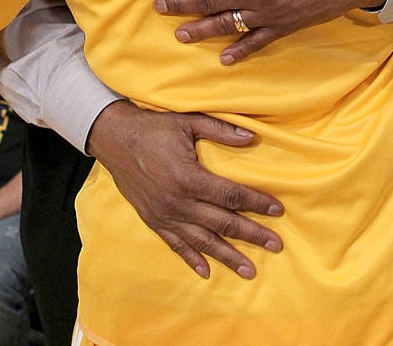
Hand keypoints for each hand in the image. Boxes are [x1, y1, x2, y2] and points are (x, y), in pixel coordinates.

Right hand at [87, 100, 282, 279]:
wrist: (115, 139)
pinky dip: (192, 259)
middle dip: (251, 234)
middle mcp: (178, 202)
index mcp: (189, 178)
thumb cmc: (154, 128)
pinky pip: (176, 245)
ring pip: (202, 241)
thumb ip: (220, 130)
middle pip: (222, 223)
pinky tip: (206, 272)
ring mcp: (164, 215)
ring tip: (249, 270)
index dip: (256, 203)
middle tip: (275, 245)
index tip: (277, 211)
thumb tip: (252, 137)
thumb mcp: (188, 121)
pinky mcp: (153, 221)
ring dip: (227, 256)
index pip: (231, 195)